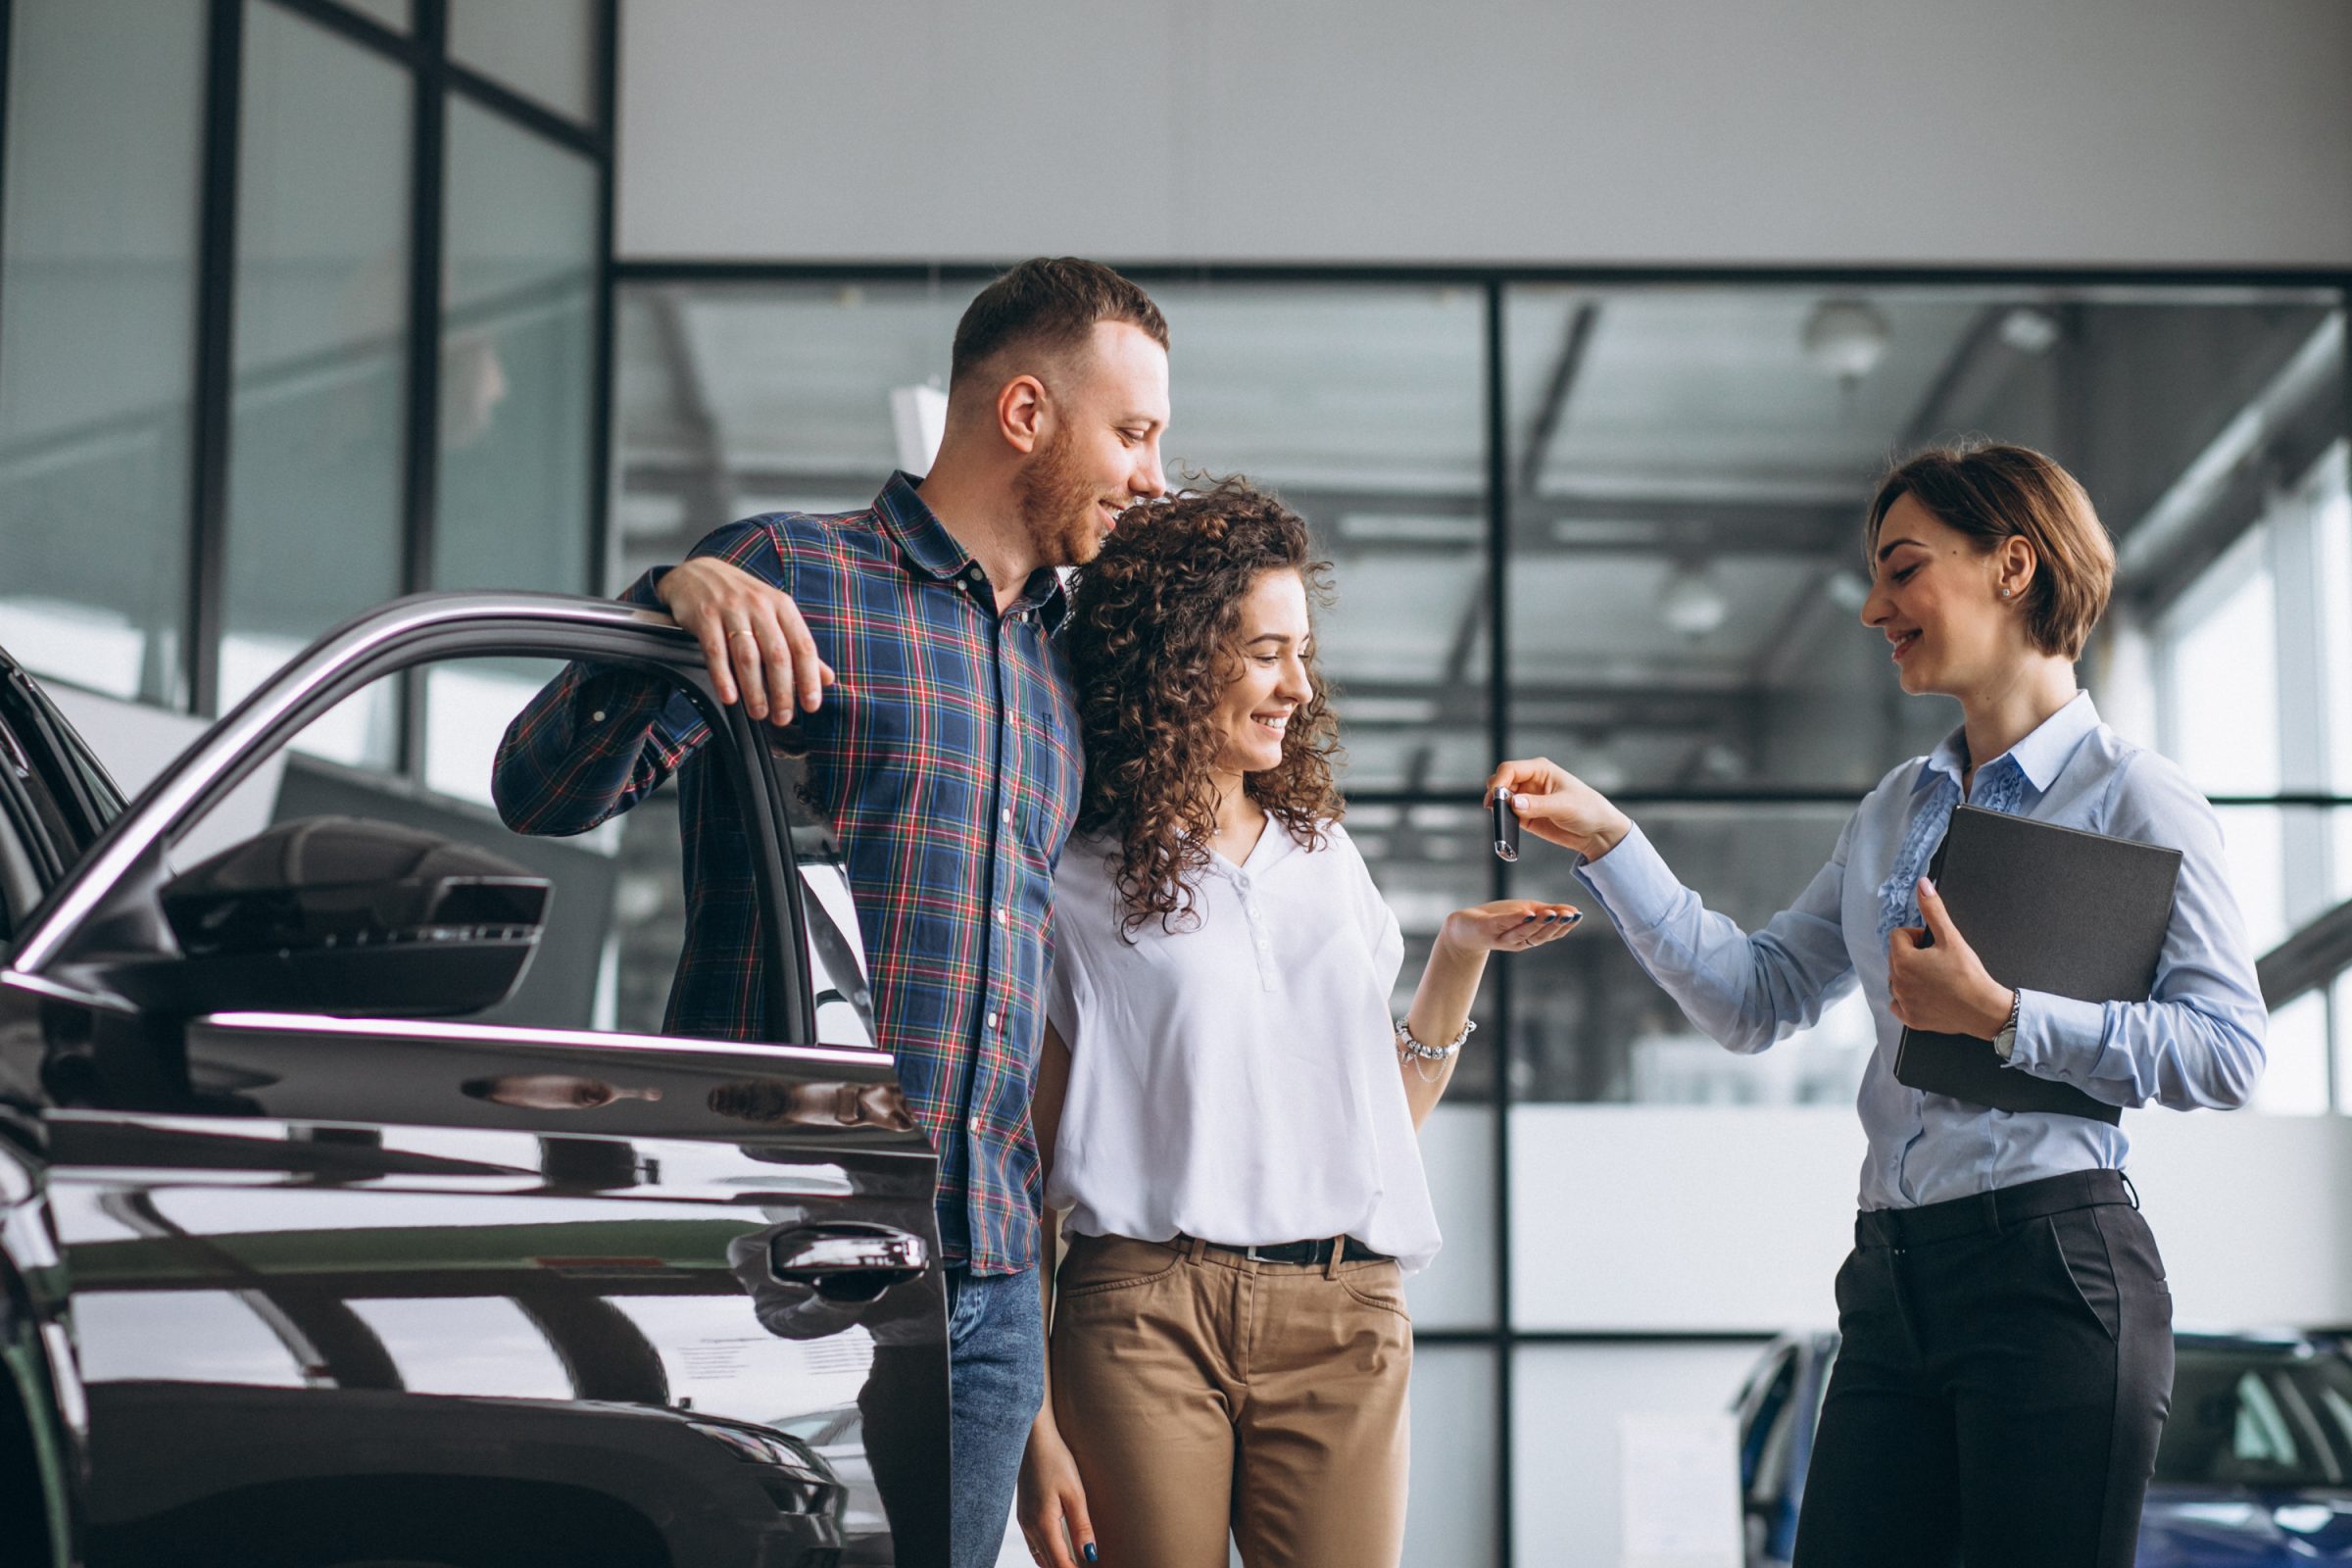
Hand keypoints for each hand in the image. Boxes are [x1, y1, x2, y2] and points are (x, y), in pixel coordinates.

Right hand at [656, 558, 834, 723]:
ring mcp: (731, 610)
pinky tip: (730, 697)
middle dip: (782, 691)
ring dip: (754, 690)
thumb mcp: (774, 614)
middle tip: (782, 717)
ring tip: (758, 712)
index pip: (803, 646)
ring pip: (748, 656)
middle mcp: (760, 606)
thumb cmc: (742, 599)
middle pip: (777, 655)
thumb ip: (798, 646)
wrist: (698, 573)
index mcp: (782, 607)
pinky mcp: (705, 616)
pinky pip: (716, 651)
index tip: (811, 704)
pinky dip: (723, 677)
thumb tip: (827, 678)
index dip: (810, 678)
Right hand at [1018, 1425, 1096, 1566]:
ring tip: (1076, 1563)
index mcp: (1042, 1523)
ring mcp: (1024, 1520)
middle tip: (1087, 1567)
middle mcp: (1029, 1526)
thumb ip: (1082, 1526)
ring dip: (1056, 1563)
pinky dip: (1047, 1552)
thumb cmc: (1055, 1459)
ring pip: (1039, 1555)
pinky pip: (1034, 1543)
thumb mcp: (1075, 1493)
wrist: (1033, 1438)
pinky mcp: (1023, 1512)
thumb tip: (1090, 1555)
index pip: (1060, 1563)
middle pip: (1048, 1563)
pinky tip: (1059, 1549)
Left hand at [1442, 899, 1581, 955]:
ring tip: (1551, 913)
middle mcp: (1517, 941)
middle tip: (1569, 915)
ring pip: (1523, 933)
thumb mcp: (1526, 911)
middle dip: (1555, 925)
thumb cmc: (1498, 919)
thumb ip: (1548, 911)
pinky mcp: (1487, 929)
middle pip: (1539, 936)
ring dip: (1538, 924)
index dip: (1565, 926)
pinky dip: (1515, 920)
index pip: (1551, 934)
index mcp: (1529, 936)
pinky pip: (1502, 924)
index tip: (1578, 915)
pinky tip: (1526, 913)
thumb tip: (1573, 910)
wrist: (1464, 928)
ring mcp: (1501, 936)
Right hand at [1485, 758, 1632, 859]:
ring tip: (1502, 821)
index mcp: (1540, 770)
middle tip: (1496, 810)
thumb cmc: (1587, 809)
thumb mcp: (1564, 806)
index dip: (1499, 781)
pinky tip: (1506, 829)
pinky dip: (1503, 821)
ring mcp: (1526, 799)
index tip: (1497, 797)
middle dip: (1496, 794)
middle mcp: (1530, 782)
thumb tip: (1513, 804)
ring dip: (1498, 809)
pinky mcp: (1525, 817)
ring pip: (1501, 800)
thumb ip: (1537, 805)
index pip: (1510, 769)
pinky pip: (1507, 816)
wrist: (1597, 832)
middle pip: (1501, 782)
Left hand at [1886, 878, 2014, 1036]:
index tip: (1934, 945)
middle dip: (1913, 955)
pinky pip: (1899, 1004)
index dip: (1917, 936)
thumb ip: (1933, 910)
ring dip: (1910, 976)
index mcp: (1903, 961)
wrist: (1984, 1009)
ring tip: (1935, 978)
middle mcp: (1897, 983)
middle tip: (1938, 962)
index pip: (1898, 936)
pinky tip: (1928, 996)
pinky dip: (1909, 999)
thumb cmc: (1969, 975)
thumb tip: (1923, 885)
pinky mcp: (1910, 1019)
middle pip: (1896, 958)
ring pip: (1897, 980)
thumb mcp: (1951, 938)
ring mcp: (1902, 1002)